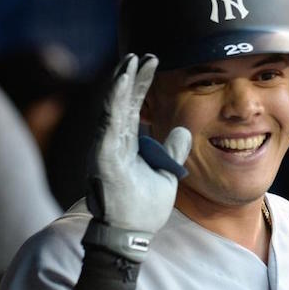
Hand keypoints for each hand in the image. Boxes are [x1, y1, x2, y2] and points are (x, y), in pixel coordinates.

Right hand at [85, 54, 189, 260]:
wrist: (131, 235)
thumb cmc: (143, 209)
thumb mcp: (167, 174)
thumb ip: (173, 151)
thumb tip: (185, 130)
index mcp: (127, 144)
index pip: (134, 106)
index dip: (141, 83)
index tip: (152, 61)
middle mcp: (114, 142)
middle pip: (123, 101)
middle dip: (132, 76)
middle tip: (144, 54)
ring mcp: (106, 148)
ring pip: (113, 107)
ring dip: (122, 82)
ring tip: (131, 60)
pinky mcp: (103, 156)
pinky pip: (108, 123)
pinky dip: (114, 101)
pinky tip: (122, 82)